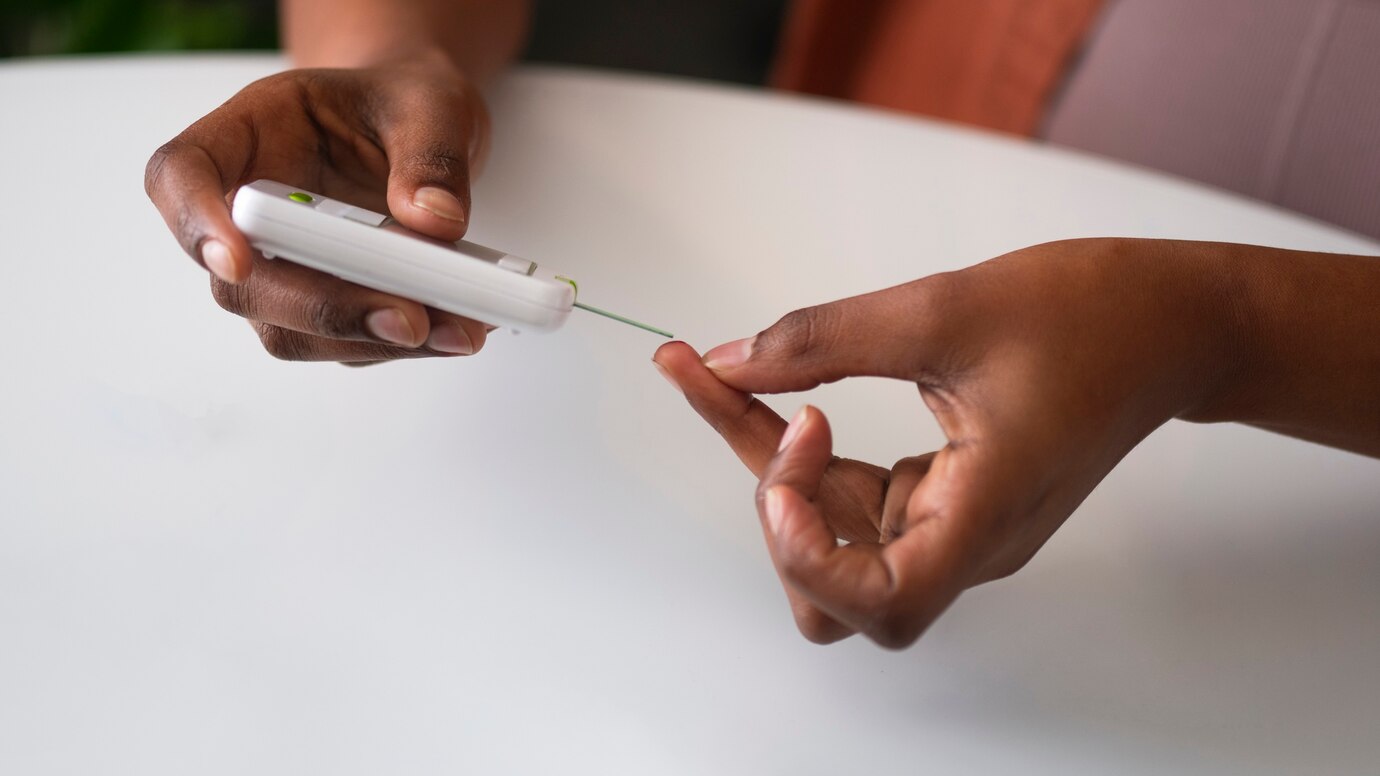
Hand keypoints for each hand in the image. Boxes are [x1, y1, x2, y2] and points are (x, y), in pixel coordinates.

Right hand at [144, 55, 490, 362]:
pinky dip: (407, 344)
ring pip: (293, 329)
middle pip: (242, 282)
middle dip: (324, 308)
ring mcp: (282, 268)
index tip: (234, 260)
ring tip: (459, 328)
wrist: (422, 132)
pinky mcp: (326, 306)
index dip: (194, 221)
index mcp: (249, 134)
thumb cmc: (403, 104)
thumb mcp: (430, 102)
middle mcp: (251, 210)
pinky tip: (460, 326)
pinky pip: (349, 342)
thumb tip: (433, 221)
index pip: (182, 174)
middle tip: (408, 317)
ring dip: (374, 339)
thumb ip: (431, 153)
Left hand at [654, 239, 1240, 647]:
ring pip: (834, 542)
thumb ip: (824, 341)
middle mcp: (968, 543)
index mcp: (985, 515)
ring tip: (727, 379)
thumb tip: (726, 363)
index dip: (812, 555)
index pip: (884, 605)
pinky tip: (779, 396)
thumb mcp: (944, 310)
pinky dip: (805, 457)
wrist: (1170, 327)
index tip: (787, 458)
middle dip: (773, 500)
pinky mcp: (945, 500)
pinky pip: (854, 501)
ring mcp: (954, 527)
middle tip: (735, 391)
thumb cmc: (1092, 317)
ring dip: (774, 472)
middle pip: (836, 586)